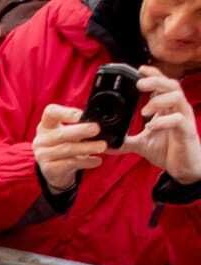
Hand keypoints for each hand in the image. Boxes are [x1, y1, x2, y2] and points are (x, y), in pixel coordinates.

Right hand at [33, 103, 106, 191]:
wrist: (55, 170)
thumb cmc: (65, 144)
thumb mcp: (69, 132)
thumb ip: (81, 125)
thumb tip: (102, 125)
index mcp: (47, 125)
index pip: (50, 113)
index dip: (65, 113)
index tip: (80, 116)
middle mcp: (41, 139)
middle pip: (61, 134)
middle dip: (80, 131)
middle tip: (96, 129)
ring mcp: (43, 155)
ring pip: (67, 149)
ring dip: (87, 147)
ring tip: (102, 146)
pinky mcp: (49, 169)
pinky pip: (69, 163)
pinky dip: (86, 161)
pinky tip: (96, 160)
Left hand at [121, 66, 200, 184]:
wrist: (184, 168)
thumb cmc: (167, 151)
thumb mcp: (142, 144)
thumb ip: (125, 141)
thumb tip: (105, 143)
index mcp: (167, 108)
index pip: (162, 85)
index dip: (153, 75)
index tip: (138, 70)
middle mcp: (177, 110)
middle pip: (171, 86)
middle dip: (155, 81)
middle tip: (139, 84)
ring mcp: (184, 119)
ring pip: (177, 98)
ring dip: (159, 101)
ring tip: (144, 111)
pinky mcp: (187, 132)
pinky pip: (178, 120)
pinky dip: (164, 121)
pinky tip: (151, 127)